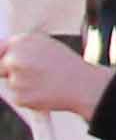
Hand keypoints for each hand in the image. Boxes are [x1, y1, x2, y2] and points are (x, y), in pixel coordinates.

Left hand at [0, 32, 114, 121]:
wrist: (84, 86)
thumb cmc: (68, 65)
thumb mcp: (46, 44)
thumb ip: (21, 45)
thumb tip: (3, 52)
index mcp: (22, 42)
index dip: (2, 57)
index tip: (6, 62)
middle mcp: (15, 58)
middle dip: (9, 71)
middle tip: (30, 74)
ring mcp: (16, 79)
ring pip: (10, 83)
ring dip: (22, 84)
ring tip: (44, 82)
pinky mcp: (19, 97)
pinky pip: (17, 97)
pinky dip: (28, 96)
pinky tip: (44, 91)